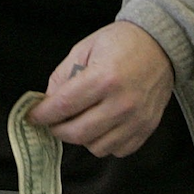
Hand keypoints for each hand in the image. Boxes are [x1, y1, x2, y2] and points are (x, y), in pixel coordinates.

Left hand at [27, 22, 174, 157]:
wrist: (160, 45)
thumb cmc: (121, 42)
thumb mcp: (85, 47)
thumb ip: (63, 75)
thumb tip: (48, 101)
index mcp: (104, 78)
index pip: (64, 106)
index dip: (43, 114)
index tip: (33, 116)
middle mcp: (122, 102)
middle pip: (77, 133)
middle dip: (57, 129)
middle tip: (52, 121)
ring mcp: (136, 119)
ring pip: (96, 147)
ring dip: (81, 138)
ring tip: (80, 120)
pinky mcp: (147, 128)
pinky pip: (117, 151)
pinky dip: (104, 143)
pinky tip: (101, 126)